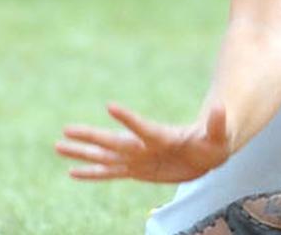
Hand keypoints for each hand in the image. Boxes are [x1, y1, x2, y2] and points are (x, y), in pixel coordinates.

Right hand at [55, 103, 230, 182]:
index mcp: (163, 136)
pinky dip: (91, 173)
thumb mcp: (220, 134)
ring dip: (82, 152)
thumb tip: (222, 107)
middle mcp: (144, 145)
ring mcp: (138, 157)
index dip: (128, 119)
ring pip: (104, 156)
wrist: (206, 149)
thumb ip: (217, 123)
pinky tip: (72, 173)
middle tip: (66, 128)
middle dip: (90, 136)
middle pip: (113, 141)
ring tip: (58, 145)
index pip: (143, 127)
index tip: (110, 106)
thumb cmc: (214, 141)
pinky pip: (109, 173)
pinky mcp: (136, 170)